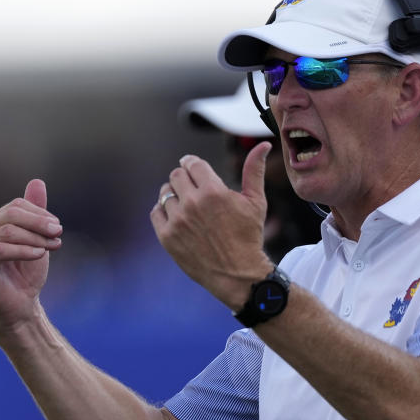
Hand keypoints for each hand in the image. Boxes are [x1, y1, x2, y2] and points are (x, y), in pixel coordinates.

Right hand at [0, 179, 63, 333]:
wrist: (19, 306)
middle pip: (11, 215)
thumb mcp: (36, 239)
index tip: (58, 227)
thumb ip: (35, 213)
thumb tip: (37, 181)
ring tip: (52, 246)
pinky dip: (24, 250)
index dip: (39, 214)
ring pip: (7, 231)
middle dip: (39, 223)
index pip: (16, 206)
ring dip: (35, 238)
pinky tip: (39, 254)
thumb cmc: (26, 274)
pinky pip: (0, 250)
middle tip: (59, 232)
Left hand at [151, 142, 273, 309]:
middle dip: (184, 178)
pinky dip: (164, 211)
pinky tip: (177, 217)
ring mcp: (177, 220)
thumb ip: (254, 170)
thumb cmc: (249, 236)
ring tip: (187, 205)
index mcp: (213, 191)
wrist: (237, 274)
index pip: (192, 163)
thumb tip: (263, 145)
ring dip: (174, 194)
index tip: (194, 169)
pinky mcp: (167, 237)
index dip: (193, 164)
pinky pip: (156, 212)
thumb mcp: (256, 202)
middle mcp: (192, 203)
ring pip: (165, 192)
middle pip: (176, 175)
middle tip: (192, 188)